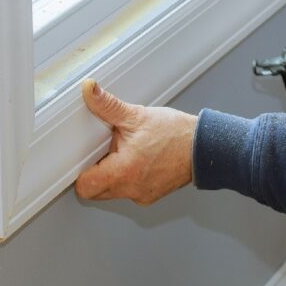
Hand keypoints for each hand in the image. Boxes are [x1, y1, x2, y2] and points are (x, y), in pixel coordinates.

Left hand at [74, 79, 197, 204]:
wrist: (205, 147)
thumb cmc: (176, 135)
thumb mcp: (137, 116)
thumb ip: (108, 105)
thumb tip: (90, 90)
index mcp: (123, 172)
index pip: (85, 187)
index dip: (80, 172)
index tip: (83, 157)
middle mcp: (131, 189)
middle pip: (97, 191)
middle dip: (95, 172)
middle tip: (104, 151)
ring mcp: (142, 195)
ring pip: (113, 191)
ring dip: (112, 174)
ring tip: (123, 152)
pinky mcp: (151, 195)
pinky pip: (129, 190)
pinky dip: (128, 177)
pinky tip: (137, 159)